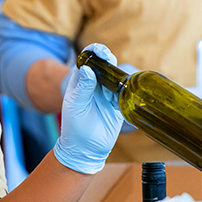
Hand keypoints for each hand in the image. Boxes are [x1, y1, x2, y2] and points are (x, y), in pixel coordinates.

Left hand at [53, 43, 125, 173]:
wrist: (85, 149)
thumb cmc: (74, 127)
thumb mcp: (75, 106)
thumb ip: (82, 88)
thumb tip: (88, 69)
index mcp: (80, 81)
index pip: (87, 60)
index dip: (94, 51)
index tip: (100, 51)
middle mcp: (94, 85)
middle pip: (104, 65)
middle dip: (109, 59)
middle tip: (110, 60)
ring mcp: (106, 94)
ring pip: (116, 78)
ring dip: (119, 76)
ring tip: (116, 83)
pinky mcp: (117, 105)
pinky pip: (125, 93)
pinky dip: (127, 91)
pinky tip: (125, 94)